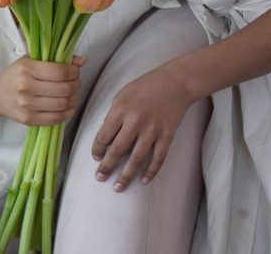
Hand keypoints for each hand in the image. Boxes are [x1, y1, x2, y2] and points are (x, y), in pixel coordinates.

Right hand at [0, 56, 85, 125]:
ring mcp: (27, 105)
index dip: (74, 72)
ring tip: (73, 94)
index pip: (60, 72)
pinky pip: (57, 118)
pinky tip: (68, 106)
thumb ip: (56, 59)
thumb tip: (82, 61)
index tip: (75, 71)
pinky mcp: (29, 120)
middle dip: (76, 85)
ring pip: (63, 104)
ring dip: (74, 99)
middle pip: (64, 89)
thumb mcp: (31, 61)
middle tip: (76, 82)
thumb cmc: (15, 75)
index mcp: (26, 69)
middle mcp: (25, 87)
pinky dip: (68, 112)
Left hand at [91, 67, 194, 191]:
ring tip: (118, 187)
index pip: (104, 136)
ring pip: (137, 159)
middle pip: (117, 150)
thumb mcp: (122, 96)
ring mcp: (153, 130)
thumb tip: (106, 139)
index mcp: (120, 110)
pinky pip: (158, 158)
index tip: (96, 158)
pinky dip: (151, 171)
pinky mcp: (167, 136)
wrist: (174, 83)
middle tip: (100, 177)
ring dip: (126, 175)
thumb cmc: (144, 87)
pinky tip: (144, 180)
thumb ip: (113, 116)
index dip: (97, 150)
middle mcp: (135, 121)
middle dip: (107, 166)